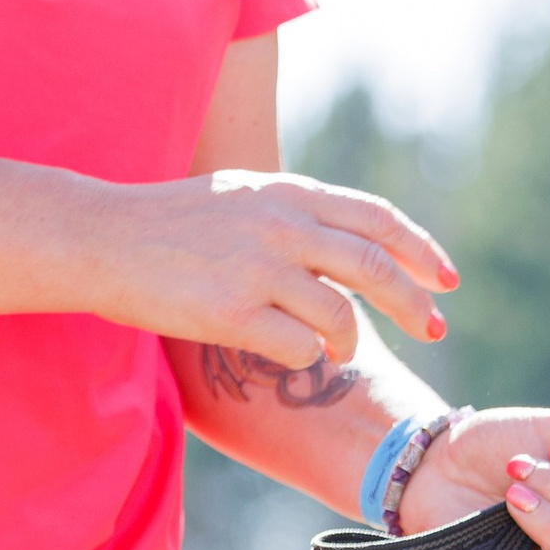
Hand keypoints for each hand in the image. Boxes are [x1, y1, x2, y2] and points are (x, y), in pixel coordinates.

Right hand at [96, 167, 455, 370]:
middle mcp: (281, 225)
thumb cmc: (170, 223)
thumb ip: (297, 213)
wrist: (102, 238)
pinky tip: (289, 353)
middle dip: (414, 302)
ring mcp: (257, 269)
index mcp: (288, 193)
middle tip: (435, 328)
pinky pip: (298, 348)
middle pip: (375, 266)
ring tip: (342, 349)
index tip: (446, 280)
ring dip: (351, 339)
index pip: (377, 219)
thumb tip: (352, 243)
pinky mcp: (232, 314)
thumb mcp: (241, 196)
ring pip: (340, 315)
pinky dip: (305, 356)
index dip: (421, 250)